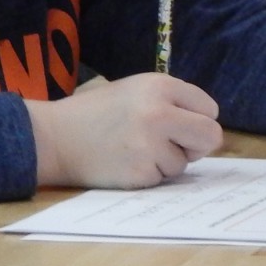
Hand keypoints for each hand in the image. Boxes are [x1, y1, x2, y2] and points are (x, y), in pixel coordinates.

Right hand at [26, 73, 221, 186]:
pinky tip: (125, 162)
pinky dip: (149, 175)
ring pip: (184, 162)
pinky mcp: (141, 172)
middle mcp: (159, 112)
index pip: (209, 108)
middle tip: (177, 145)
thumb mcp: (136, 90)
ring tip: (134, 149)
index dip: (197, 119)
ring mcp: (151, 144)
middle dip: (198, 145)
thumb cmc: (97, 113)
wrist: (55, 137)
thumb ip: (172, 103)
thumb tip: (210, 132)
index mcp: (160, 86)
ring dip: (166, 161)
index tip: (180, 124)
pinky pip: (164, 178)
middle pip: (211, 135)